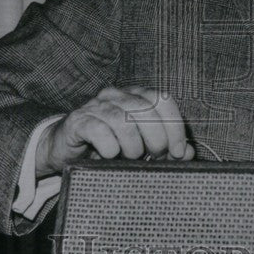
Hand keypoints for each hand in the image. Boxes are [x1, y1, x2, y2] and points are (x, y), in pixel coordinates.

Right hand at [35, 86, 194, 177]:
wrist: (64, 149)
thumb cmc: (107, 147)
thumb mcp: (140, 148)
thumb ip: (165, 148)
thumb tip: (188, 153)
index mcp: (135, 97)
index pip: (163, 101)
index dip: (175, 126)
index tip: (179, 152)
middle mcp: (117, 96)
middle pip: (146, 109)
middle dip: (156, 137)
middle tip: (154, 157)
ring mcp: (96, 106)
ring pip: (124, 119)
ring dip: (133, 145)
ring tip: (131, 157)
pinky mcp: (78, 121)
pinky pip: (99, 130)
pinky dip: (110, 146)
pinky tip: (111, 155)